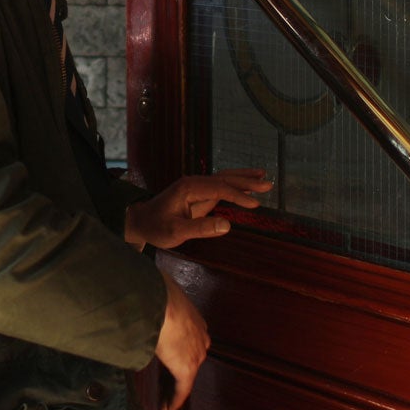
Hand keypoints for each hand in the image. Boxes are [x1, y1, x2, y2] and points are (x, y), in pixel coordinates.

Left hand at [124, 168, 271, 249]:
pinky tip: (246, 184)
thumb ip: (201, 228)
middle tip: (269, 184)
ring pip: (223, 178)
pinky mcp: (198, 193)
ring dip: (243, 178)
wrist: (140, 222)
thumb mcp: (176, 232)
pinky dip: (235, 183)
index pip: (219, 188)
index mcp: (189, 188)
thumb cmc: (156, 228)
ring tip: (263, 177)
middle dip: (246, 181)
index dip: (238, 195)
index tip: (255, 204)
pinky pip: (220, 185)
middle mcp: (193, 182)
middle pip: (224, 178)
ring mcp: (196, 186)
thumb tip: (227, 225)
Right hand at [154, 270, 208, 409]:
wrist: (160, 302)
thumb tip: (134, 298)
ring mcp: (196, 353)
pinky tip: (168, 408)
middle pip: (189, 357)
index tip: (168, 357)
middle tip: (163, 380)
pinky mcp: (187, 368)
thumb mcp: (154, 295)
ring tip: (163, 397)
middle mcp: (200, 337)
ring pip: (185, 373)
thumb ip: (149, 302)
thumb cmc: (155, 293)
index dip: (177, 350)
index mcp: (194, 319)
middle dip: (176, 369)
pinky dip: (175, 399)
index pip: (187, 339)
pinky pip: (182, 389)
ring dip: (173, 385)